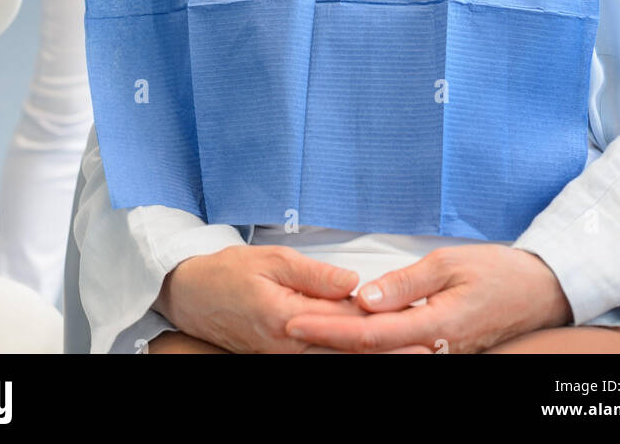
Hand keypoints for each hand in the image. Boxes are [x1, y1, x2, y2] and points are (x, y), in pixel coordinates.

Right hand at [156, 244, 428, 353]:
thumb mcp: (272, 262)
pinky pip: (322, 356)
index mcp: (290, 320)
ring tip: (412, 352)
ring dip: (372, 353)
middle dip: (389, 350)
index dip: (385, 326)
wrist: (190, 296)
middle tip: (429, 348)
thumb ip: (315, 275)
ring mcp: (286, 356)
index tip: (419, 323)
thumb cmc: (228, 273)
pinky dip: (347, 353)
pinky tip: (370, 348)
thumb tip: (354, 282)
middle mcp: (291, 346)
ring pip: (338, 358)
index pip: (348, 326)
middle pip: (349, 351)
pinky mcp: (283, 355)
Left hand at [284, 245, 571, 353]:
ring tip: (308, 329)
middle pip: (371, 352)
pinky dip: (370, 344)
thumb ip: (405, 284)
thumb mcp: (450, 264)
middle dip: (328, 341)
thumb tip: (365, 298)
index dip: (330, 330)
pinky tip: (349, 333)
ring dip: (345, 344)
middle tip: (288, 327)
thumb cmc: (500, 272)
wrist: (541, 291)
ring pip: (383, 355)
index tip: (296, 321)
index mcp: (437, 326)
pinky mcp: (443, 351)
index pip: (371, 335)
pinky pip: (400, 352)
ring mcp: (441, 354)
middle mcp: (436, 349)